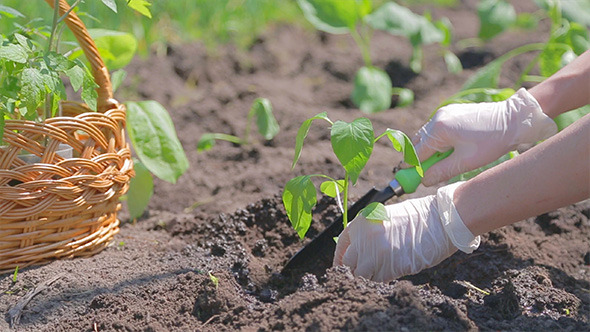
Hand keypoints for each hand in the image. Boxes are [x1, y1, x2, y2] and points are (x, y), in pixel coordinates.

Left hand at [333, 182, 479, 281]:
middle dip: (354, 270)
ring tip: (381, 271)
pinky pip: (377, 280)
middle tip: (363, 273)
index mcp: (361, 222)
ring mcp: (375, 254)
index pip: (342, 246)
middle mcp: (364, 238)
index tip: (342, 267)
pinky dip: (381, 280)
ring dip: (368, 277)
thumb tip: (358, 251)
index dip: (341, 259)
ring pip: (361, 275)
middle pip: (348, 264)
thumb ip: (368, 233)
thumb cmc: (417, 218)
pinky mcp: (388, 268)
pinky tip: (391, 273)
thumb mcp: (385, 218)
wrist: (439, 221)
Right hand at [413, 88, 556, 185]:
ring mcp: (444, 112)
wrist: (514, 119)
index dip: (414, 168)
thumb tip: (424, 181)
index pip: (416, 153)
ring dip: (431, 149)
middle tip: (431, 172)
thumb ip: (441, 171)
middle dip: (421, 158)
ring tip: (447, 160)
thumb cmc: (492, 141)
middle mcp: (437, 118)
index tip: (413, 180)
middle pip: (418, 143)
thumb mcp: (465, 162)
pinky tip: (453, 149)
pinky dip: (439, 141)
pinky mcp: (451, 111)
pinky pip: (437, 129)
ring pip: (427, 136)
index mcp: (439, 129)